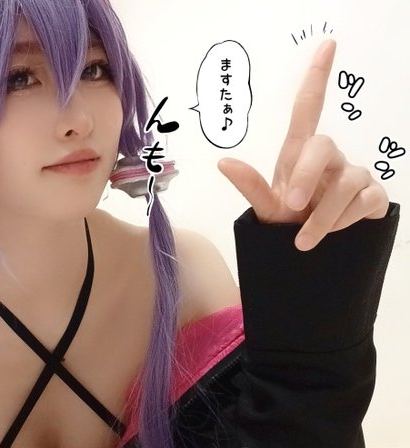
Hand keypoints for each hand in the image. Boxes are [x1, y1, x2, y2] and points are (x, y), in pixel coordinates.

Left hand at [217, 39, 388, 251]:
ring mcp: (353, 176)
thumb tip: (222, 162)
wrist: (306, 256)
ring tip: (303, 238)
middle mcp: (328, 158)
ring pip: (347, 182)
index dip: (317, 77)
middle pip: (323, 146)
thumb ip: (250, 186)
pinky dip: (343, 222)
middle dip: (306, 175)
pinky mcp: (371, 197)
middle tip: (291, 206)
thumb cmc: (286, 224)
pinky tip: (332, 235)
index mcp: (298, 154)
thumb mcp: (265, 209)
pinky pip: (364, 201)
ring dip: (323, 214)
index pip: (309, 108)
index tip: (326, 45)